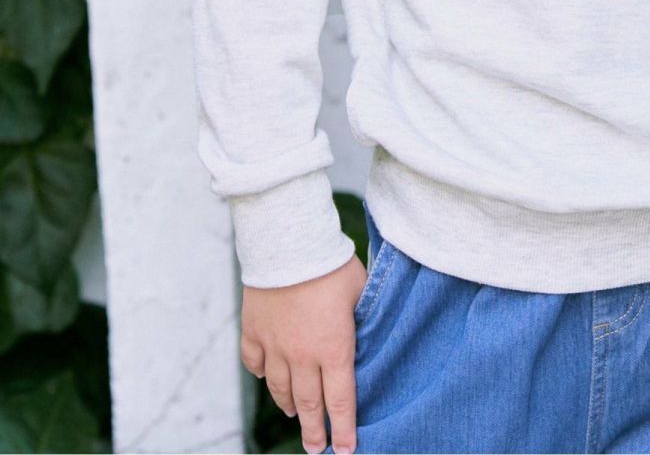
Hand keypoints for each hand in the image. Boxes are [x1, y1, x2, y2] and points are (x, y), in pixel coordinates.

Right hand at [240, 253, 367, 453]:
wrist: (288, 244)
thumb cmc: (332, 264)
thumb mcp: (360, 292)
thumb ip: (362, 319)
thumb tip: (367, 333)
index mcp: (334, 349)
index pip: (341, 400)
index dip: (343, 429)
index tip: (344, 450)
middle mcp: (302, 356)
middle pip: (309, 403)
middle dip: (314, 430)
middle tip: (316, 449)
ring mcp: (274, 346)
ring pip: (281, 388)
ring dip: (290, 405)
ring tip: (295, 415)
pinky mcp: (253, 332)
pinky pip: (255, 364)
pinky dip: (262, 375)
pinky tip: (268, 380)